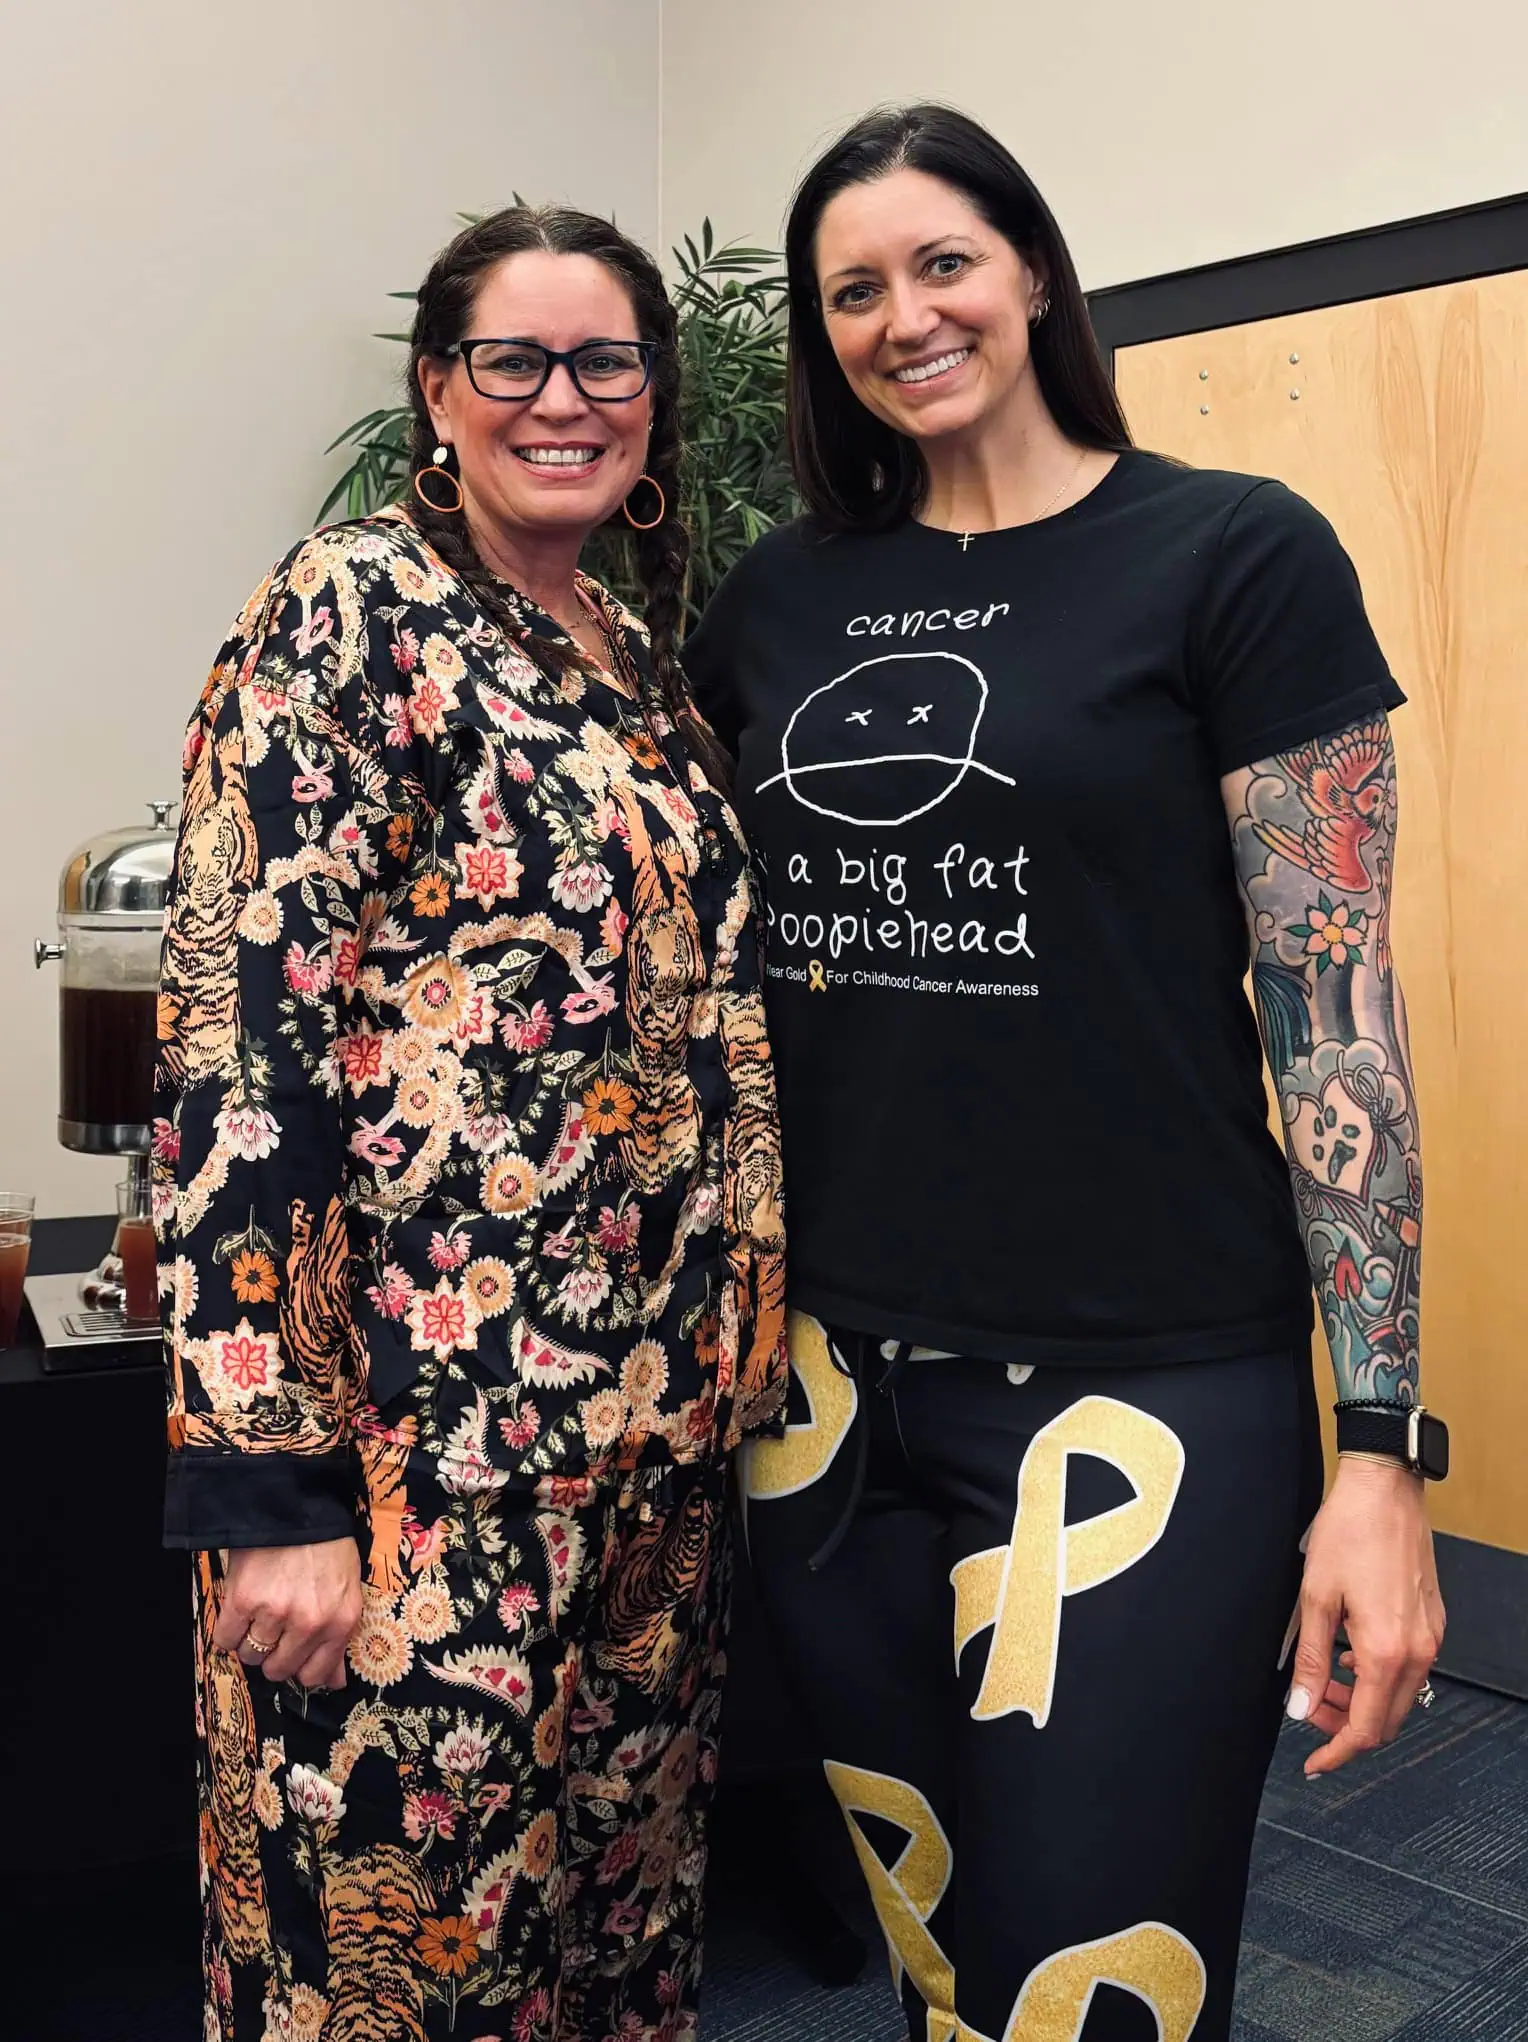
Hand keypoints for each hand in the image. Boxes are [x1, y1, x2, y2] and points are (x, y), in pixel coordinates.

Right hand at [212, 1539, 362, 1689]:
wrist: (298, 1506)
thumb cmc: (326, 1547)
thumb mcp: (346, 1592)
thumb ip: (339, 1639)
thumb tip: (334, 1683)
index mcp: (340, 1622)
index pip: (314, 1676)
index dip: (299, 1667)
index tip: (292, 1653)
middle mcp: (310, 1624)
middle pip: (278, 1669)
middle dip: (272, 1653)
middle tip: (273, 1627)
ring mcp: (277, 1614)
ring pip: (250, 1656)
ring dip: (249, 1640)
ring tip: (257, 1612)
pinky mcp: (244, 1601)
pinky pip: (225, 1640)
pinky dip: (228, 1630)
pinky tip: (239, 1609)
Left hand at [1287, 1456, 1444, 1776]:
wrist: (1385, 1489)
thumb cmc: (1350, 1531)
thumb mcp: (1315, 1598)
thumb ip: (1311, 1661)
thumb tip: (1300, 1706)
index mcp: (1388, 1650)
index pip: (1368, 1728)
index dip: (1338, 1751)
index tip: (1315, 1761)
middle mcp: (1418, 1649)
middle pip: (1387, 1719)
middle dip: (1347, 1726)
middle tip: (1310, 1710)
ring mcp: (1430, 1635)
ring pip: (1399, 1695)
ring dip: (1363, 1700)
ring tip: (1326, 1681)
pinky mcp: (1432, 1620)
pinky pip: (1409, 1667)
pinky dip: (1378, 1675)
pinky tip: (1350, 1654)